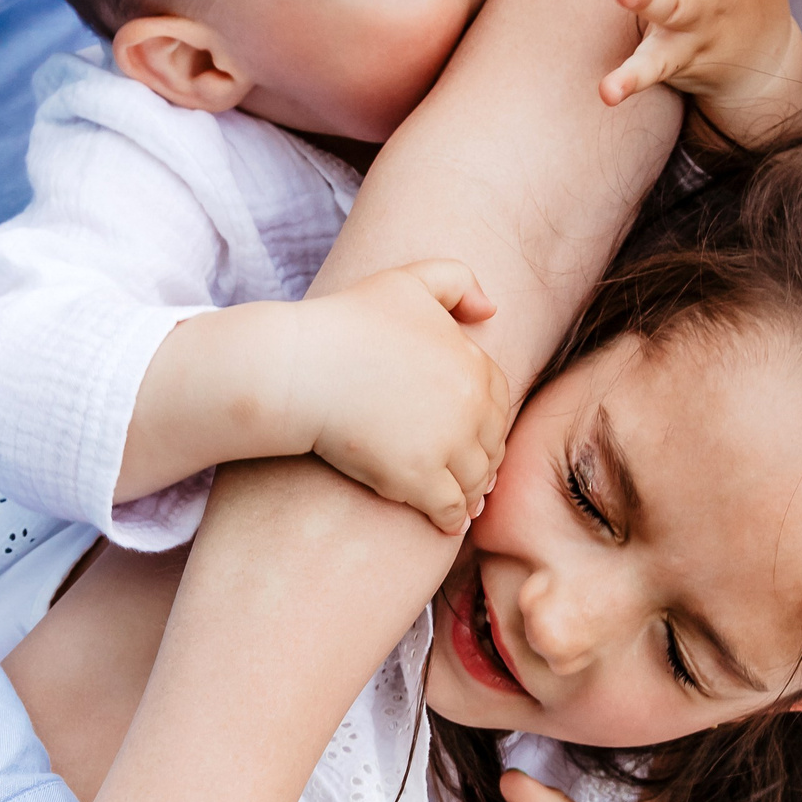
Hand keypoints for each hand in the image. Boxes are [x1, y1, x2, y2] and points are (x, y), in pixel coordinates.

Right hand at [287, 259, 508, 533]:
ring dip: (472, 492)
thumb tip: (491, 310)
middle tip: (472, 475)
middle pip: (491, 444)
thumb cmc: (348, 322)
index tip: (472, 433)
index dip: (486, 420)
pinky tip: (445, 521)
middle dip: (483, 459)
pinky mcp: (419, 480)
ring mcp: (447, 445)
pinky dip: (452, 518)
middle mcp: (470, 405)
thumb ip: (457, 280)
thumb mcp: (407, 279)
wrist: (302, 369)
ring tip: (461, 500)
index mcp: (474, 363)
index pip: (499, 401)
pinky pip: (451, 510)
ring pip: (476, 481)